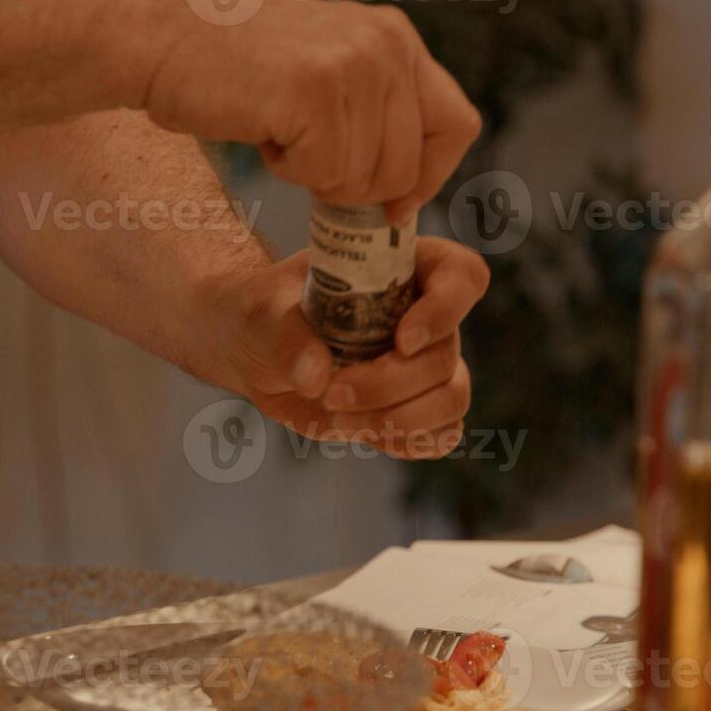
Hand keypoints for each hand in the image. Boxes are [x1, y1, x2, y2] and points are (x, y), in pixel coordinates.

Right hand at [142, 0, 479, 222]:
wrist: (160, 41)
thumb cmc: (231, 70)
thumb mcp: (324, 74)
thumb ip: (372, 114)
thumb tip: (403, 197)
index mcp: (394, 38)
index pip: (456, 125)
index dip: (428, 176)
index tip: (390, 204)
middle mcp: (386, 44)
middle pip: (406, 167)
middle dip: (357, 189)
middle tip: (306, 161)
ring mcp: (354, 64)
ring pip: (364, 178)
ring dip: (315, 176)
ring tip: (278, 132)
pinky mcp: (316, 90)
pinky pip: (323, 174)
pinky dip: (288, 171)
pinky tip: (263, 131)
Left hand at [190, 236, 487, 459]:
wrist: (250, 347)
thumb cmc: (262, 311)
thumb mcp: (263, 310)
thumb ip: (287, 335)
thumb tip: (317, 376)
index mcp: (402, 269)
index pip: (461, 276)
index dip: (445, 310)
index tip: (401, 341)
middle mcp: (424, 316)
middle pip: (445, 355)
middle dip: (390, 384)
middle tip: (332, 391)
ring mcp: (422, 365)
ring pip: (451, 398)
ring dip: (397, 418)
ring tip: (337, 413)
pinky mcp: (410, 407)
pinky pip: (440, 433)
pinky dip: (406, 440)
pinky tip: (361, 430)